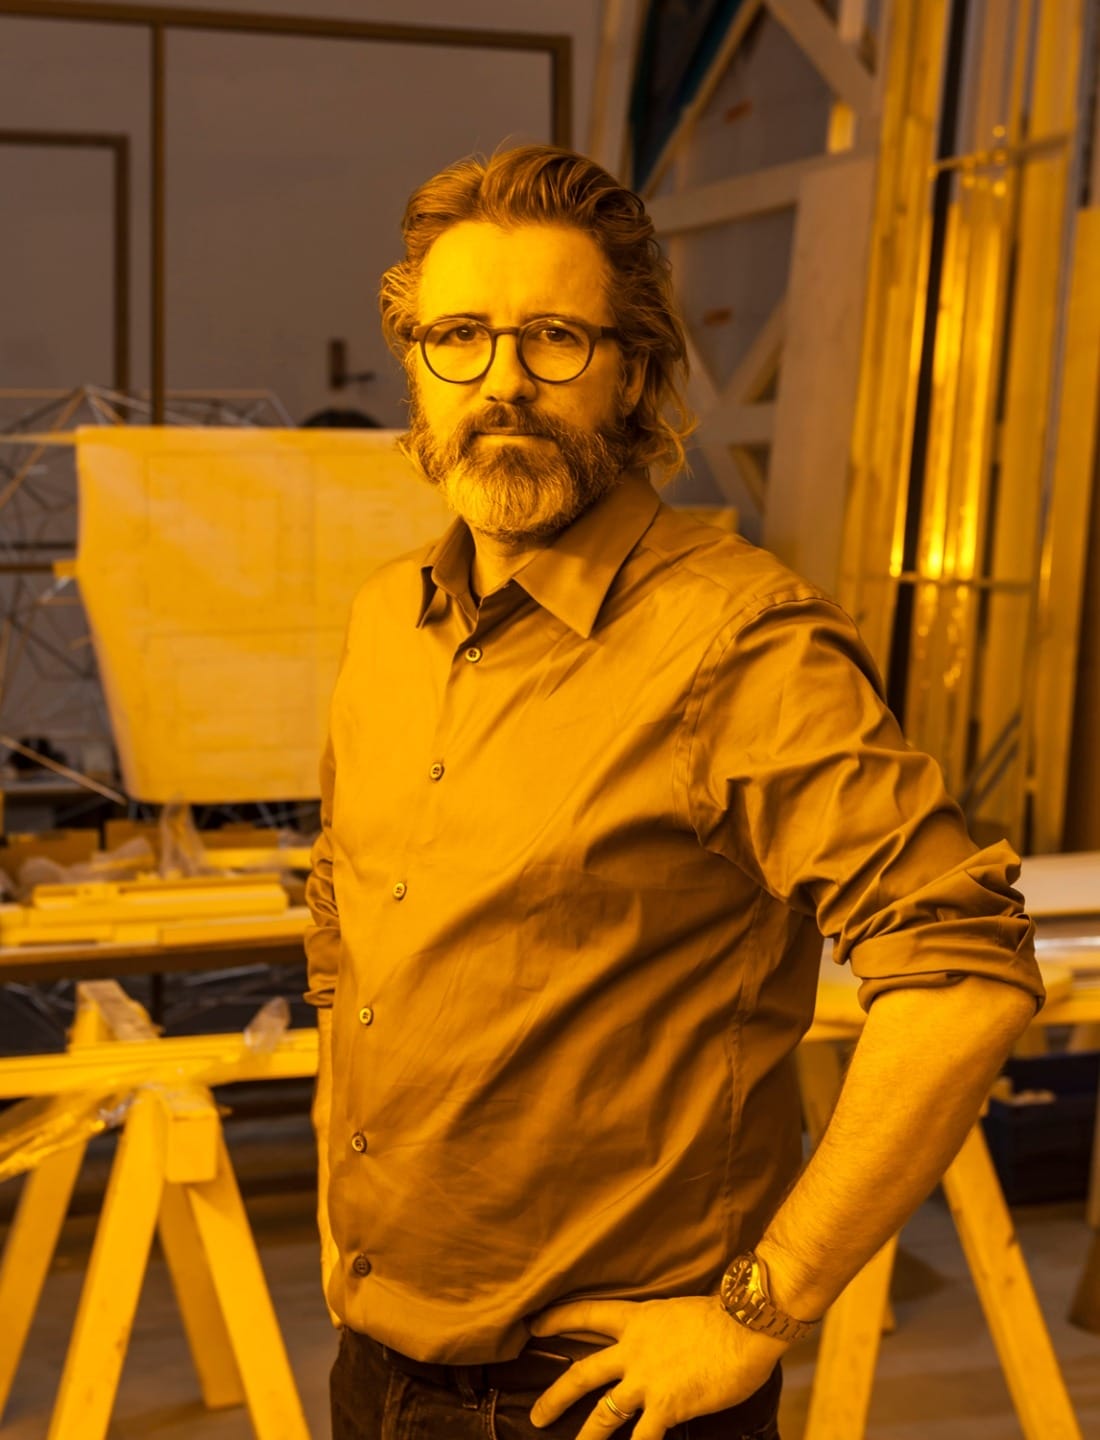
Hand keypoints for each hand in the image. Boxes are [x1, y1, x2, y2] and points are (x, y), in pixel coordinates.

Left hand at [527, 1296, 786, 1439]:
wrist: (745, 1324)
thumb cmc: (725, 1315)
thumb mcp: (678, 1313)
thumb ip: (661, 1331)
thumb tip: (663, 1343)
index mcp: (637, 1320)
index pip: (588, 1314)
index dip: (559, 1320)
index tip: (534, 1326)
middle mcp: (634, 1350)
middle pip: (583, 1373)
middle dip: (556, 1396)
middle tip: (537, 1416)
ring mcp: (647, 1380)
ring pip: (604, 1413)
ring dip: (587, 1437)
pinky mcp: (666, 1406)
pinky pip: (642, 1439)